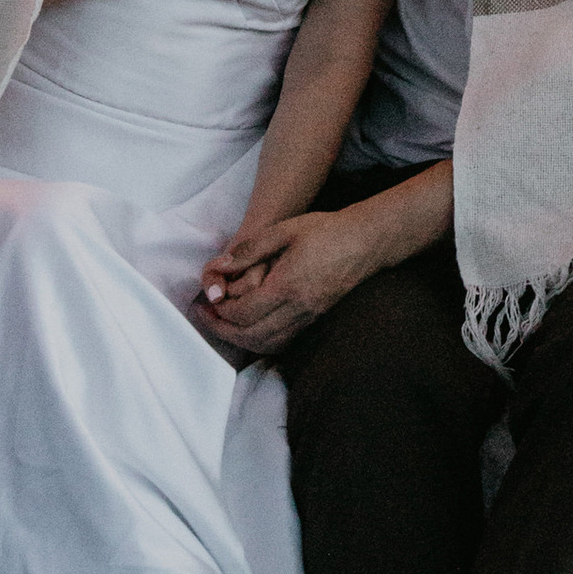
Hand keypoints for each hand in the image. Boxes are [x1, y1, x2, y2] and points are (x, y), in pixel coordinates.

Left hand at [197, 209, 383, 356]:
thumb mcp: (284, 230)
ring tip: (224, 325)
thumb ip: (250, 249)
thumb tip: (220, 266)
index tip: (207, 303)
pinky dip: (261, 340)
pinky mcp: (316, 318)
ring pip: (268, 344)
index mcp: (287, 285)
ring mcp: (309, 316)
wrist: (366, 241)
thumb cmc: (325, 231)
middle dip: (224, 331)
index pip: (245, 313)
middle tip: (206, 318)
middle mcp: (299, 307)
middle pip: (253, 336)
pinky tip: (250, 327)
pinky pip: (283, 340)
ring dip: (241, 340)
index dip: (221, 312)